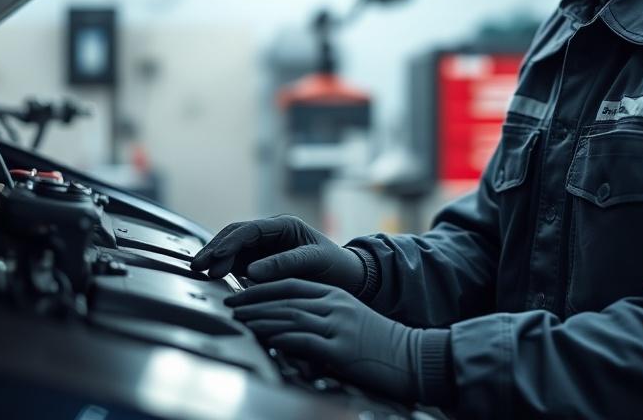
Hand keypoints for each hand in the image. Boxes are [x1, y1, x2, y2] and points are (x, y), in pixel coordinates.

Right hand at [190, 216, 364, 291]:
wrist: (347, 278)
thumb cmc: (335, 266)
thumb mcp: (315, 261)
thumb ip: (285, 264)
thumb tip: (251, 272)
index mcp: (284, 225)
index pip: (249, 230)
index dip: (230, 243)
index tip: (216, 259)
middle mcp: (270, 233)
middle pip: (235, 236)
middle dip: (215, 249)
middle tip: (198, 266)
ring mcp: (262, 247)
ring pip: (231, 248)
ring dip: (215, 259)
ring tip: (199, 272)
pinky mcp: (258, 262)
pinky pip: (236, 263)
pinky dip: (223, 269)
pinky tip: (211, 279)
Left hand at [226, 279, 422, 402]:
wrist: (412, 356)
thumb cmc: (380, 343)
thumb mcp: (350, 320)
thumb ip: (322, 316)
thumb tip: (288, 323)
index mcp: (336, 296)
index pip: (291, 285)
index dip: (262, 288)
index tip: (239, 293)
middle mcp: (335, 306)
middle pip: (285, 298)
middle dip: (253, 301)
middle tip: (230, 305)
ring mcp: (338, 326)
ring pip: (290, 315)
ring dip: (260, 318)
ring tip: (239, 320)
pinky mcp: (341, 349)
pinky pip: (304, 340)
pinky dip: (281, 337)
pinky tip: (265, 338)